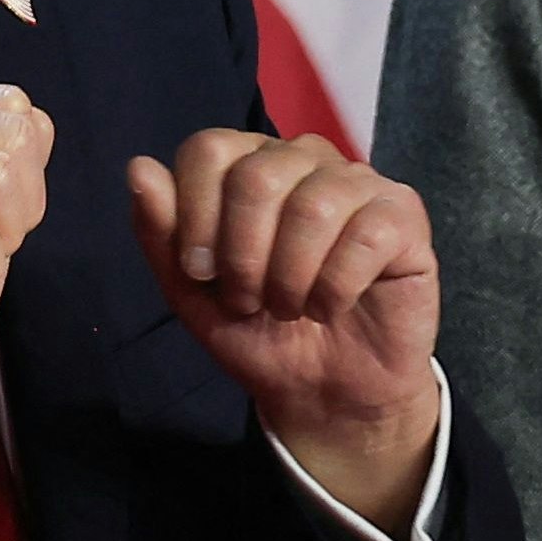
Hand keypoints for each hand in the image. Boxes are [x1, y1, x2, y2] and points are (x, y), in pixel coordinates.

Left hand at [127, 130, 441, 538]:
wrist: (322, 391)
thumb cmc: (257, 331)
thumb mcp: (191, 292)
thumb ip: (161, 231)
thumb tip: (138, 167)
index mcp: (247, 162)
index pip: (208, 149)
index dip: (195, 218)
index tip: (201, 272)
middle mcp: (303, 157)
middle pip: (257, 176)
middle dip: (243, 258)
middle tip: (250, 300)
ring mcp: (357, 181)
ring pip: (313, 206)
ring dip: (290, 280)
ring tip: (291, 308)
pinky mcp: (403, 215)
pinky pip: (366, 235)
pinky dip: (336, 288)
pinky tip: (333, 306)